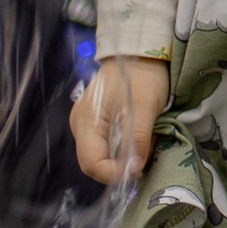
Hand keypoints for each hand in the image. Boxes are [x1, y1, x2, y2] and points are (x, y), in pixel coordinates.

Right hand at [71, 54, 167, 185]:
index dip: (113, 173)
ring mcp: (90, 127)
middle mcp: (82, 127)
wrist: (141, 54)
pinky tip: (139, 139)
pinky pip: (109, 147)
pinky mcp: (100, 125)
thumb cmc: (141, 75)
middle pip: (95, 163)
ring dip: (124, 159)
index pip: (91, 163)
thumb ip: (137, 138)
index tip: (137, 169)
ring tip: (144, 144)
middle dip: (119, 168)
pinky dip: (125, 149)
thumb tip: (134, 168)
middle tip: (143, 159)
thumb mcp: (144, 106)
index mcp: (86, 121)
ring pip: (103, 157)